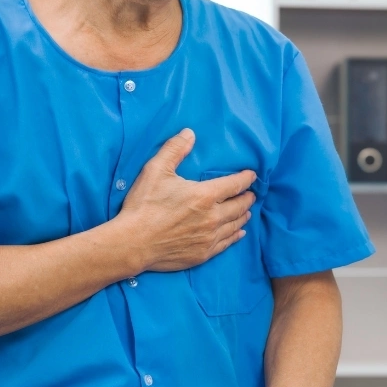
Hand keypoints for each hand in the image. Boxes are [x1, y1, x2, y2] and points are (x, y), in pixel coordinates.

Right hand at [118, 129, 256, 272]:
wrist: (134, 243)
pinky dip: (235, 236)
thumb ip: (174, 149)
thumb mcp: (155, 170)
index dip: (246, 179)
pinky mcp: (203, 254)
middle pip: (239, 206)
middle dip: (247, 198)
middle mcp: (213, 217)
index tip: (252, 176)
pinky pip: (226, 243)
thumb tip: (189, 133)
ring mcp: (209, 237)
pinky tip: (239, 233)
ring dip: (243, 216)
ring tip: (247, 212)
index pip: (234, 185)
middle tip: (251, 195)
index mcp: (205, 196)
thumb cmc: (144, 205)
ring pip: (235, 225)